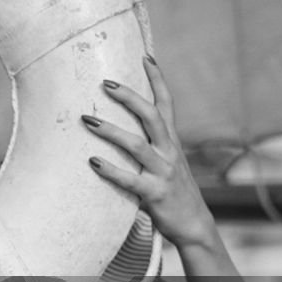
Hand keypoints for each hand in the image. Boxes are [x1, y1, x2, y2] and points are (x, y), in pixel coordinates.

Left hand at [82, 57, 214, 248]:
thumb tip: (119, 128)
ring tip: (86, 120)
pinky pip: (130, 180)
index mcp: (171, 142)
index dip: (158, 79)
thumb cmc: (172, 191)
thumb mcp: (164, 162)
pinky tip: (93, 162)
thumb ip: (147, 146)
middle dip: (130, 97)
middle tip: (105, 83)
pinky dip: (111, 170)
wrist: (194, 226)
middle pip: (151, 116)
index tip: (146, 55)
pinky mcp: (156, 194)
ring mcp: (163, 172)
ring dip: (110, 131)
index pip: (166, 103)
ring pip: (136, 145)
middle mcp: (169, 152)